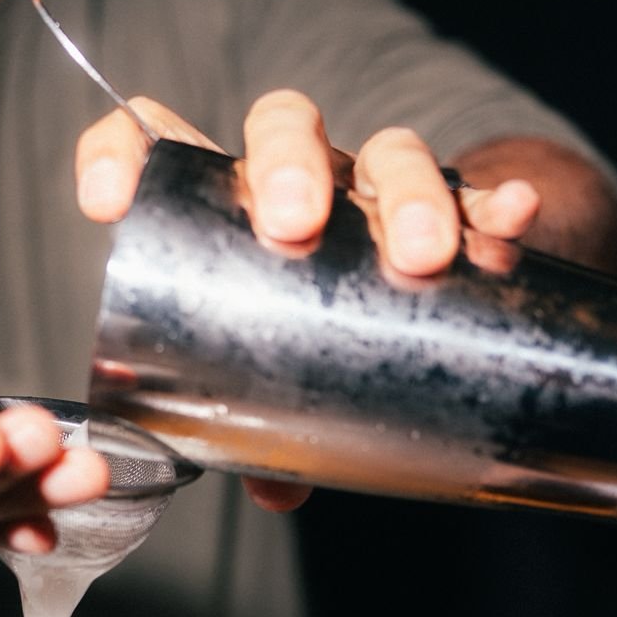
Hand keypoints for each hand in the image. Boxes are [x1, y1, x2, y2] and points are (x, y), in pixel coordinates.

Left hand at [76, 92, 541, 512]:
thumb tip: (277, 488)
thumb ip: (259, 434)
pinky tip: (510, 217)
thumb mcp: (264, 384)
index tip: (106, 202)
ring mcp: (374, 188)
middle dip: (290, 167)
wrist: (412, 293)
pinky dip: (491, 202)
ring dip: (405, 193)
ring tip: (421, 252)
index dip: (120, 153)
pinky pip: (474, 193)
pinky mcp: (449, 208)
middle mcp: (298, 178)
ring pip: (387, 154)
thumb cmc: (301, 339)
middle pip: (285, 128)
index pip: (157, 141)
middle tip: (294, 226)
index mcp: (225, 204)